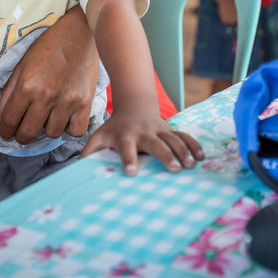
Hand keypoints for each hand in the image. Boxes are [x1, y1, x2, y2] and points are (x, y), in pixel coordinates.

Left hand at [0, 7, 98, 142]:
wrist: (80, 31)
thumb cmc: (50, 44)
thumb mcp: (23, 63)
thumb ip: (10, 90)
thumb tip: (1, 114)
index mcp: (27, 85)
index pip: (10, 120)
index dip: (6, 132)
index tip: (7, 134)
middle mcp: (46, 96)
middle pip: (28, 133)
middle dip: (22, 136)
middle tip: (24, 132)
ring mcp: (67, 101)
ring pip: (52, 134)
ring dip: (47, 129)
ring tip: (48, 118)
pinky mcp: (85, 102)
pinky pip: (76, 131)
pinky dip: (69, 128)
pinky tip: (66, 118)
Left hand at [80, 106, 202, 175]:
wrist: (134, 105)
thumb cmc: (115, 127)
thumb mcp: (98, 136)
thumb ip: (89, 152)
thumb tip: (75, 171)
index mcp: (125, 136)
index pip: (126, 148)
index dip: (128, 159)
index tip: (131, 172)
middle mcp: (143, 132)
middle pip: (155, 144)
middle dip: (165, 156)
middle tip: (174, 169)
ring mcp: (159, 129)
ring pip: (173, 139)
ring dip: (183, 151)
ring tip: (190, 165)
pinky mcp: (170, 128)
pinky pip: (183, 136)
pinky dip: (193, 144)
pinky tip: (201, 157)